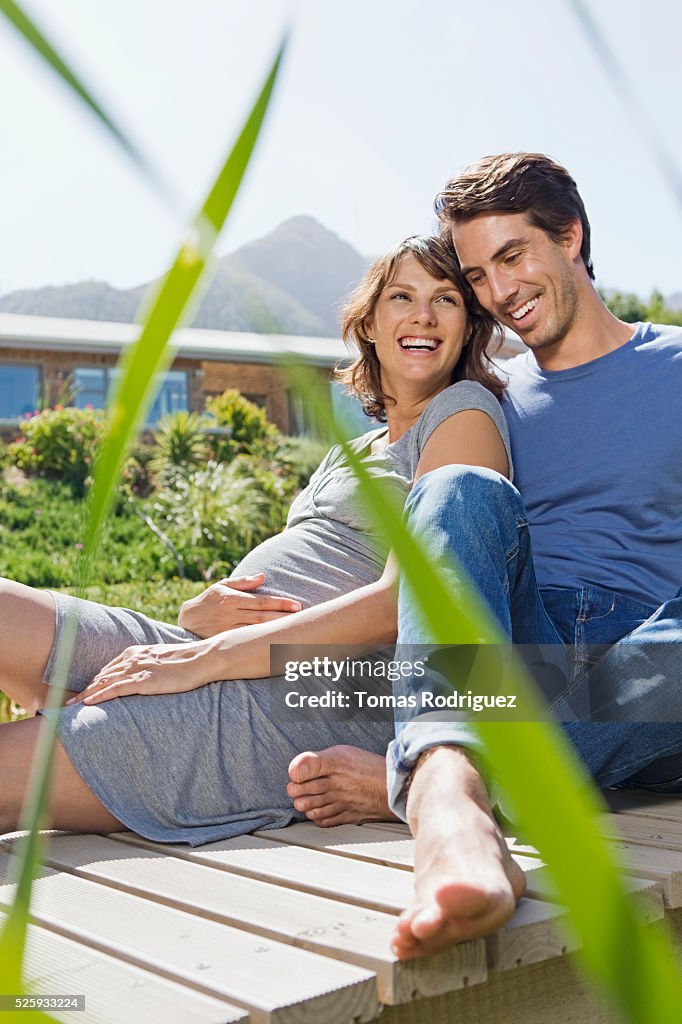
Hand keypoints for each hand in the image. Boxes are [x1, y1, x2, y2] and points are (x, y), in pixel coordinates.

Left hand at [66, 640, 212, 705]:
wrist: (203, 658)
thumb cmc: (188, 661)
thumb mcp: (163, 661)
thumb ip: (149, 666)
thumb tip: (146, 678)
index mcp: (136, 652)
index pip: (108, 669)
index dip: (94, 682)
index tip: (83, 692)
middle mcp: (132, 658)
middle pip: (102, 676)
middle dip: (84, 689)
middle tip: (68, 702)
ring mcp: (138, 669)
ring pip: (104, 682)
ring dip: (86, 694)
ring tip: (71, 705)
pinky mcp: (144, 681)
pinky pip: (116, 689)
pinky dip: (100, 695)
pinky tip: (88, 703)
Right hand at [178, 572, 301, 637]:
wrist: (186, 621)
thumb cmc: (208, 601)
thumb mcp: (221, 586)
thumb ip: (243, 582)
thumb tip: (263, 576)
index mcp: (231, 599)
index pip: (261, 601)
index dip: (280, 603)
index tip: (297, 605)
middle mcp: (230, 614)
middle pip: (262, 617)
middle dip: (282, 617)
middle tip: (302, 618)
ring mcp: (227, 630)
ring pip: (256, 631)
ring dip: (275, 631)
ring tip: (293, 630)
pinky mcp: (224, 641)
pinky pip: (246, 642)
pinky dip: (261, 642)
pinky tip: (275, 642)